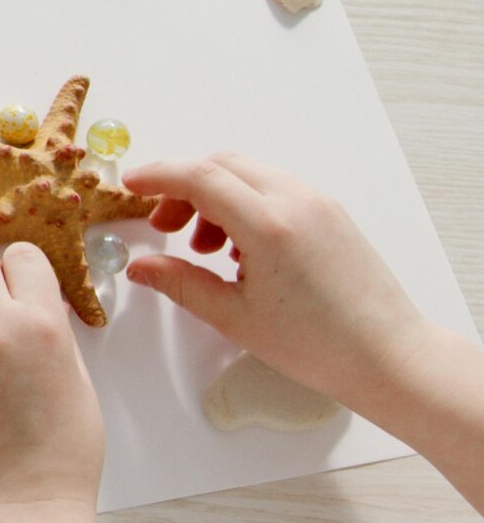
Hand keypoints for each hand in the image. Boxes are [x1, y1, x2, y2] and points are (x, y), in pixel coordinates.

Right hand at [122, 152, 431, 410]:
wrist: (391, 357)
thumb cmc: (319, 345)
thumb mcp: (236, 318)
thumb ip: (181, 284)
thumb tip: (141, 267)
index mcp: (270, 226)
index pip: (200, 176)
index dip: (158, 176)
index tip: (130, 185)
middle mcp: (297, 202)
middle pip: (223, 165)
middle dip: (184, 187)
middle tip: (164, 226)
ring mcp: (320, 204)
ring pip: (250, 175)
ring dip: (216, 197)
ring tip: (206, 248)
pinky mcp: (333, 214)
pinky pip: (276, 190)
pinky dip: (245, 204)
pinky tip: (241, 250)